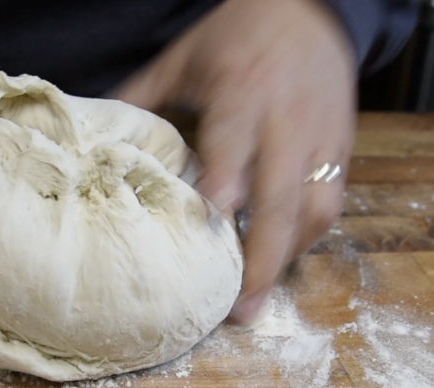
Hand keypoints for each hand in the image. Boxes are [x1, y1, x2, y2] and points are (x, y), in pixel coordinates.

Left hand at [117, 0, 355, 323]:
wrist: (312, 7)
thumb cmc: (239, 33)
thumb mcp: (184, 58)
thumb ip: (142, 99)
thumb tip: (91, 143)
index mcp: (242, 91)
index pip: (233, 142)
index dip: (225, 182)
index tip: (209, 223)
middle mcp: (287, 119)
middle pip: (280, 198)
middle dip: (261, 258)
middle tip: (240, 310)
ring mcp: (320, 137)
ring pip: (313, 210)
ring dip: (286, 259)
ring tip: (258, 299)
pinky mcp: (342, 148)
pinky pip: (330, 204)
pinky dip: (307, 239)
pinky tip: (281, 263)